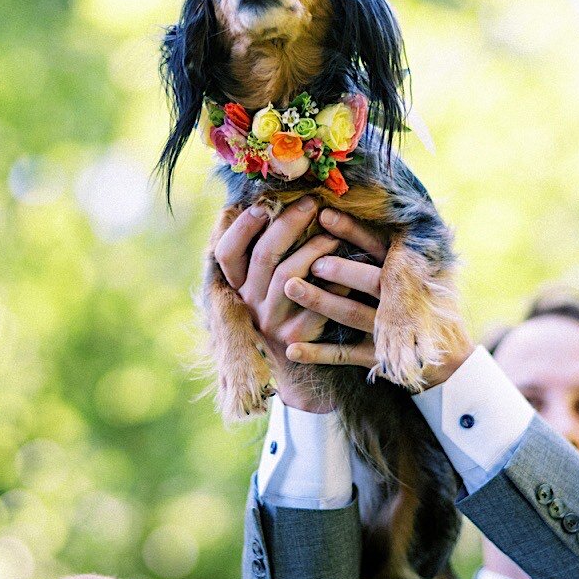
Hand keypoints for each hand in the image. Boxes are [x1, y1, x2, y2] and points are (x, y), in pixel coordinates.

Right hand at [213, 197, 345, 411]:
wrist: (295, 376)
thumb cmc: (283, 315)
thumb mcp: (262, 290)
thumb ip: (260, 256)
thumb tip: (253, 206)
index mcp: (238, 289)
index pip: (228, 254)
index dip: (242, 228)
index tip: (262, 204)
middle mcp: (251, 305)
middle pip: (264, 257)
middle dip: (289, 224)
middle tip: (311, 203)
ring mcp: (274, 322)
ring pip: (290, 277)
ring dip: (314, 250)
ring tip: (334, 234)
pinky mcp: (299, 337)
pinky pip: (318, 303)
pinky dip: (335, 282)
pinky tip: (350, 265)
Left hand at [284, 209, 474, 389]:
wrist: (449, 357)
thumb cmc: (429, 304)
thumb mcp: (428, 271)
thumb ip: (400, 247)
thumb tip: (377, 202)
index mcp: (409, 273)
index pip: (380, 247)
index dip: (353, 232)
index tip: (324, 215)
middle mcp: (400, 300)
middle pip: (369, 280)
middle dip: (340, 270)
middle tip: (311, 259)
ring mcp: (388, 331)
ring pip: (351, 313)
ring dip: (320, 302)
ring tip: (290, 288)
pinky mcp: (378, 358)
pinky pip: (344, 355)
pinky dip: (318, 353)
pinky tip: (291, 349)